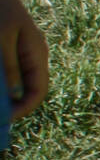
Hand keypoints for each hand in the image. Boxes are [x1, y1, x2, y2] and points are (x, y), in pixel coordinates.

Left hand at [0, 0, 48, 118]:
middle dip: (9, 105)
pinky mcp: (8, 50)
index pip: (37, 91)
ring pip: (13, 83)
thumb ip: (7, 66)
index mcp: (37, 54)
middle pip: (25, 90)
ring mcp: (21, 53)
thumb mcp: (1, 39)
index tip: (4, 120)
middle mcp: (32, 57)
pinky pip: (6, 72)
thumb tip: (11, 95)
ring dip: (2, 93)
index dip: (23, 108)